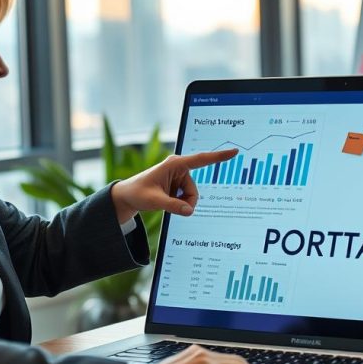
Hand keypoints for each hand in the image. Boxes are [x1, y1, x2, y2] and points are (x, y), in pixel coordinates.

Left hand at [110, 149, 238, 223]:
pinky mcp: (178, 185)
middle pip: (194, 190)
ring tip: (164, 202)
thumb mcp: (154, 201)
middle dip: (185, 201)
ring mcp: (179, 177)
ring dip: (182, 203)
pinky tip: (167, 201)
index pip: (201, 160)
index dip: (218, 157)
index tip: (234, 151)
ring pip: (192, 196)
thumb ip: (172, 206)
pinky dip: (180, 204)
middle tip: (167, 204)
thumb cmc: (138, 193)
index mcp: (174, 164)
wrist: (128, 196)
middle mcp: (179, 168)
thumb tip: (190, 211)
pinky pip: (188, 198)